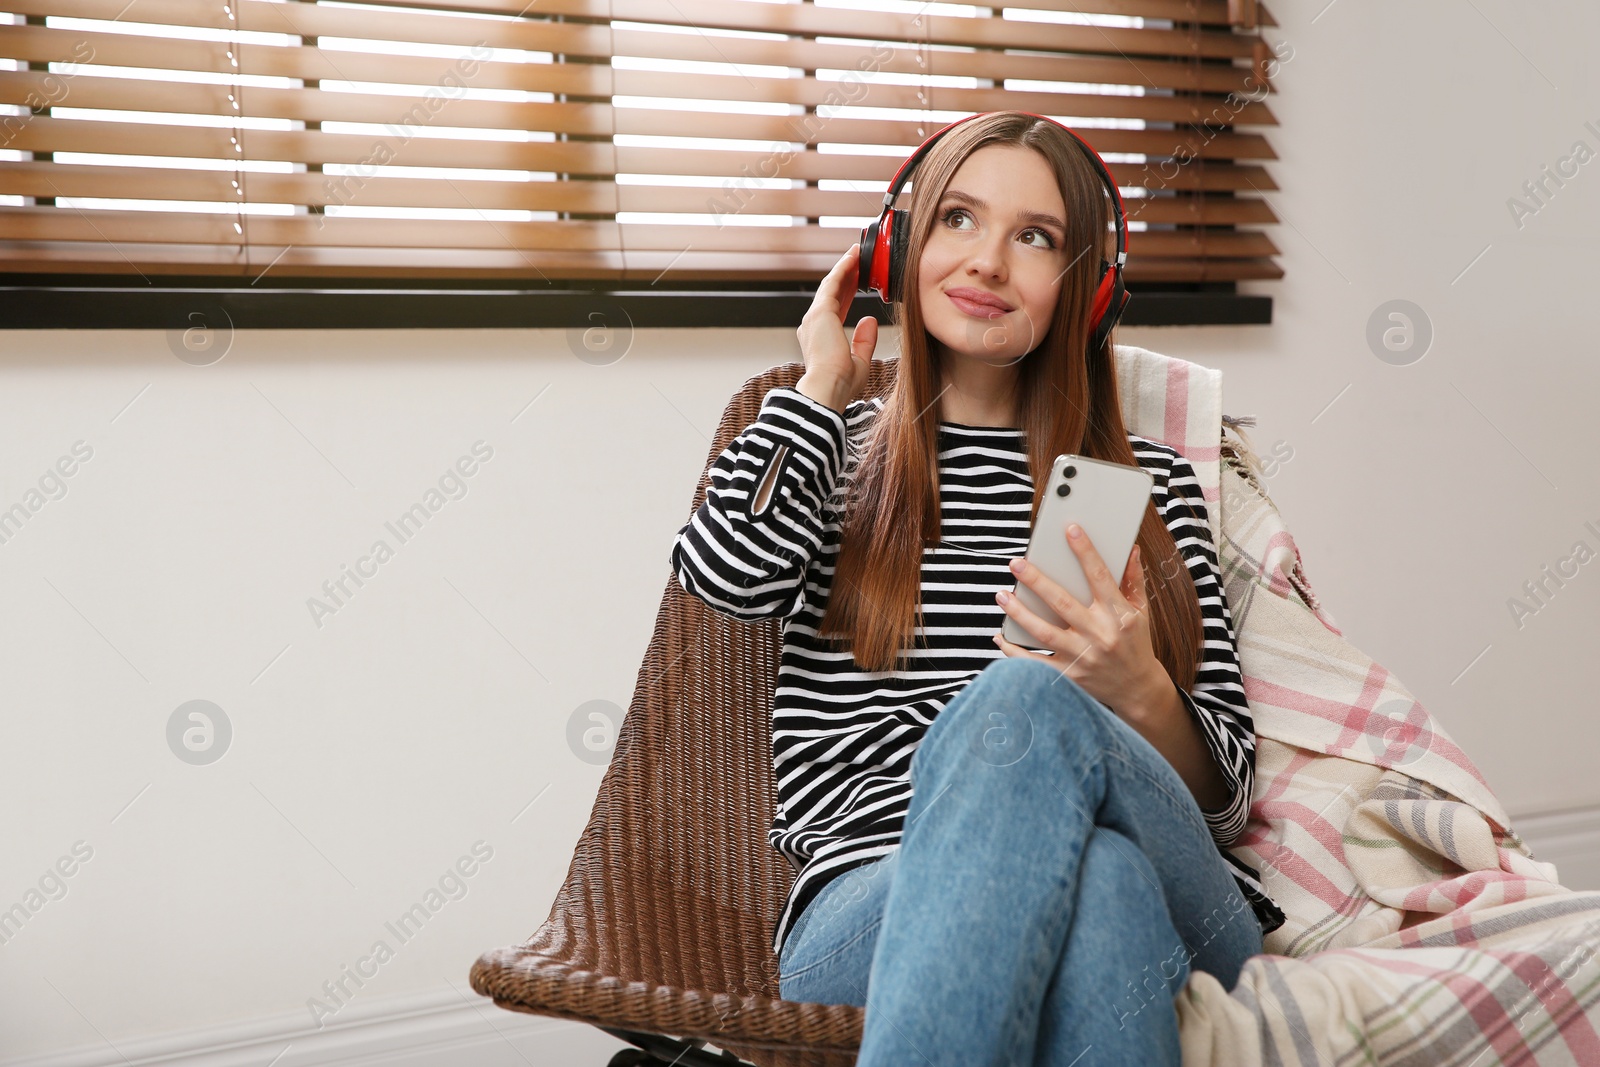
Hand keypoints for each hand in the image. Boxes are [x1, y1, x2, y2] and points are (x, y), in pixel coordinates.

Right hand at [795, 243, 875, 411]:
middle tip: (858, 262)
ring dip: (844, 268)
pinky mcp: (820, 311)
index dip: (846, 293)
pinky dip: (843, 268)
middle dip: (846, 277)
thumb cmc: (841, 383)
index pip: (835, 309)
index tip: (857, 282)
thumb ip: (864, 341)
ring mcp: (814, 317)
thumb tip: (869, 320)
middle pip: (831, 294)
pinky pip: (833, 283)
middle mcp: (813, 326)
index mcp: (819, 338)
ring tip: (857, 253)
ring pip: (830, 285)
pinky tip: (853, 257)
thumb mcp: (859, 361)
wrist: (829, 387)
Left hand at [992, 523, 1166, 714]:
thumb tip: (1130, 549)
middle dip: (1036, 581)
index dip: (1085, 552)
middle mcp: (1100, 634)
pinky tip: (999, 636)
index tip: (1070, 530)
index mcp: (1118, 614)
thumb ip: (1133, 580)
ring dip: (1019, 613)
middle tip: (1016, 563)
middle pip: (1062, 603)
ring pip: (1043, 633)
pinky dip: (1013, 651)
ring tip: (1002, 595)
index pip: (1100, 577)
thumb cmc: (1136, 643)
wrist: (1137, 689)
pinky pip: (1035, 663)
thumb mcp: (1141, 611)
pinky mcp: (1069, 676)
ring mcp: (1083, 657)